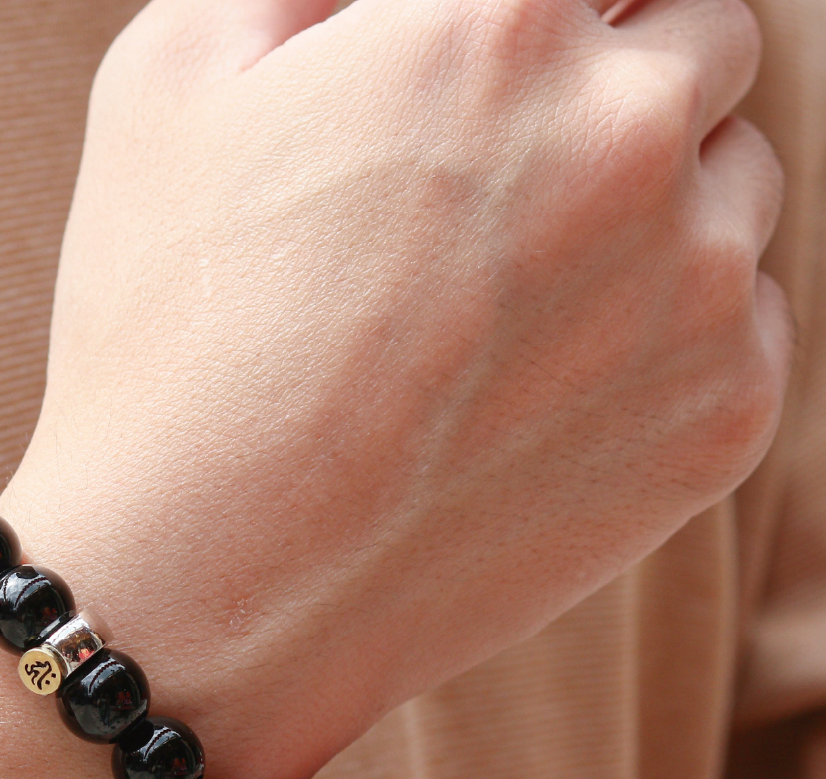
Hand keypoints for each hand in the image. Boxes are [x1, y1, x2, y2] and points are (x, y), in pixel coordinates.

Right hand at [1, 0, 790, 778]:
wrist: (203, 585)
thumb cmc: (167, 336)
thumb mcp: (168, 80)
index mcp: (501, 19)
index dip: (541, 15)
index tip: (504, 67)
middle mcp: (634, 134)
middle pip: (703, 38)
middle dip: (620, 80)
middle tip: (512, 175)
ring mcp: (695, 290)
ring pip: (736, 182)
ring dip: (658, 204)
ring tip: (521, 293)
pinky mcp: (718, 424)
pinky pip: (746, 323)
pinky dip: (670, 332)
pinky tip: (546, 387)